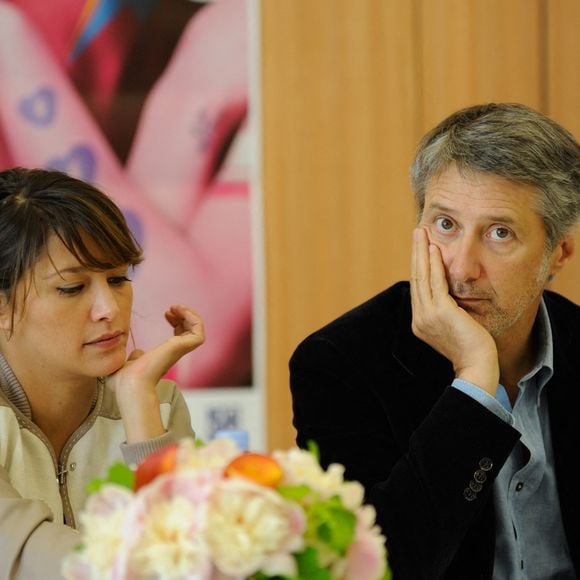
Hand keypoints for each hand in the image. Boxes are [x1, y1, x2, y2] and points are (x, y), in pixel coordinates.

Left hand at [107, 305, 204, 442]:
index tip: (166, 313)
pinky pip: (198, 330)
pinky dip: (192, 317)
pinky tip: (178, 310)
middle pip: (191, 330)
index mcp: (164, 355)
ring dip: (190, 313)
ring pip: (198, 329)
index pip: (180, 336)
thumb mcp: (127, 364)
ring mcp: (180, 349)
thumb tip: (136, 353)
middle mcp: (175, 352)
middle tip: (172, 308)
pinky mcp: (184, 347)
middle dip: (184, 315)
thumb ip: (134, 358)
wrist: (129, 384)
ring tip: (176, 307)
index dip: (177, 322)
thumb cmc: (124, 381)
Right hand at [410, 228, 498, 394]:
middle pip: (415, 277)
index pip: (418, 287)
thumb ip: (446, 311)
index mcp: (420, 322)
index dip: (418, 264)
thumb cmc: (471, 349)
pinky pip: (436, 282)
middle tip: (417, 231)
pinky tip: (435, 249)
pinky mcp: (440, 312)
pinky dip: (434, 264)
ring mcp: (427, 315)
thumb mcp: (453, 327)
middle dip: (416, 252)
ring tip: (422, 233)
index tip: (420, 247)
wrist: (477, 366)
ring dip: (422, 252)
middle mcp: (420, 318)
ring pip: (422, 276)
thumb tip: (449, 295)